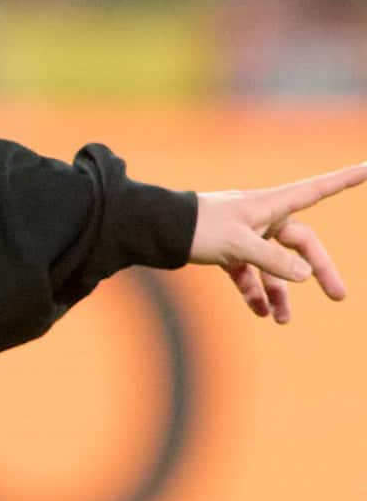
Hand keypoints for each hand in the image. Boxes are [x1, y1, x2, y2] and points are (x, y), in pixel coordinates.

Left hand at [191, 161, 366, 322]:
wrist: (156, 228)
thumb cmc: (198, 227)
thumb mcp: (239, 245)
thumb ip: (273, 261)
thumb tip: (305, 275)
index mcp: (269, 205)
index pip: (316, 190)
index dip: (344, 180)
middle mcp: (261, 218)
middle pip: (300, 245)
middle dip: (318, 271)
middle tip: (338, 296)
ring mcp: (245, 235)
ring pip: (272, 265)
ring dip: (279, 292)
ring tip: (281, 320)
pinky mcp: (226, 250)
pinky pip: (248, 273)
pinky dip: (253, 291)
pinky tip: (258, 312)